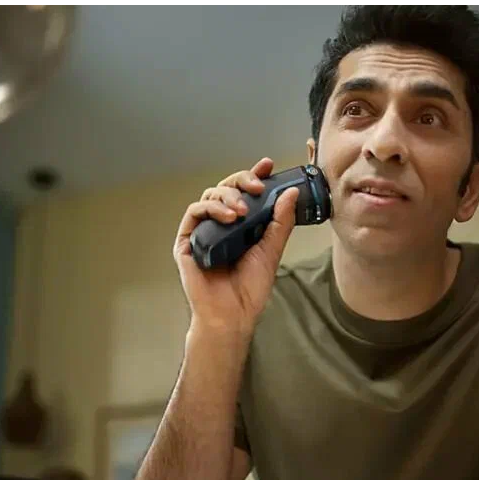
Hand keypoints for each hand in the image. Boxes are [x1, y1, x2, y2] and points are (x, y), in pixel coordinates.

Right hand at [174, 157, 298, 334]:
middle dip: (243, 180)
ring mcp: (203, 231)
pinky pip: (194, 213)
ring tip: (244, 210)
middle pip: (226, 187)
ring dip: (228, 196)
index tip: (268, 165)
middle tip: (258, 186)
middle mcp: (221, 224)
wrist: (232, 315)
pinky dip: (212, 208)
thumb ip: (280, 222)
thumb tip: (291, 193)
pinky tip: (228, 216)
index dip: (254, 175)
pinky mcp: (187, 240)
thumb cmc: (249, 288)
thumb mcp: (272, 250)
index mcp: (241, 224)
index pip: (246, 192)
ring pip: (210, 195)